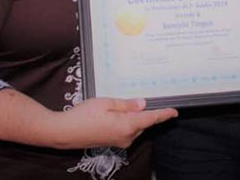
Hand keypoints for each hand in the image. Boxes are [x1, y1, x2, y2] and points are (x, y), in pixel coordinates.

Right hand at [56, 97, 177, 148]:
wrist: (65, 132)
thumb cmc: (84, 115)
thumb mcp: (106, 103)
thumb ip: (127, 104)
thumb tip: (143, 104)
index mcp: (127, 126)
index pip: (151, 119)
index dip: (164, 114)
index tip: (175, 112)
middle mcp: (126, 137)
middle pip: (144, 123)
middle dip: (148, 112)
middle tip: (152, 98)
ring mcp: (119, 141)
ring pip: (135, 127)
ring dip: (137, 117)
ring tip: (133, 103)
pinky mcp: (113, 142)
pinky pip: (127, 131)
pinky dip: (129, 122)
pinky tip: (122, 112)